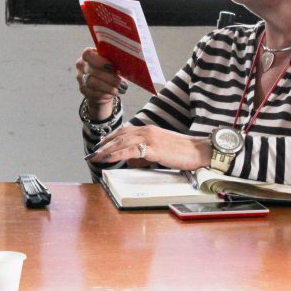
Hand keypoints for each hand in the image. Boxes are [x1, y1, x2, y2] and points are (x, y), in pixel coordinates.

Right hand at [75, 48, 127, 119]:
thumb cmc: (108, 70)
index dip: (99, 61)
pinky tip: (114, 93)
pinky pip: (94, 93)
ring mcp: (80, 78)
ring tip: (120, 89)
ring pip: (94, 84)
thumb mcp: (111, 62)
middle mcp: (81, 65)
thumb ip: (114, 61)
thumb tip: (126, 64)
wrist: (101, 85)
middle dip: (109, 78)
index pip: (88, 54)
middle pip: (93, 71)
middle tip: (121, 83)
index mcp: (87, 55)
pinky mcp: (83, 90)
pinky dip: (106, 94)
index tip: (111, 66)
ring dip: (109, 87)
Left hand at [89, 124, 210, 170]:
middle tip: (93, 154)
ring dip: (107, 150)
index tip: (100, 144)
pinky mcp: (153, 148)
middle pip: (120, 136)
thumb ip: (145, 153)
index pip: (124, 131)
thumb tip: (132, 161)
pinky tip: (109, 158)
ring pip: (122, 142)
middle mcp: (147, 130)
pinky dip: (117, 154)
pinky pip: (130, 151)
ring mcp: (150, 138)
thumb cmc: (182, 151)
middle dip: (104, 145)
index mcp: (149, 129)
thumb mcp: (160, 150)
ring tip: (96, 157)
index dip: (110, 138)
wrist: (198, 150)